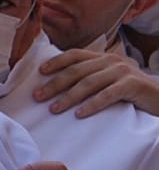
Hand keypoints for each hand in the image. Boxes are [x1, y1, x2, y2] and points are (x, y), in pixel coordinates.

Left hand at [34, 48, 158, 117]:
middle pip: (76, 71)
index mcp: (103, 57)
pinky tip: (80, 114)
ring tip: (54, 109)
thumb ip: (91, 77)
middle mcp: (111, 61)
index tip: (40, 72)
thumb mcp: (110, 79)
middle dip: (55, 84)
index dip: (56, 62)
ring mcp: (122, 71)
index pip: (75, 55)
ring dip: (69, 97)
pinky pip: (108, 95)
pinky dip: (92, 104)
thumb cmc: (131, 91)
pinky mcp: (132, 85)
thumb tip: (60, 86)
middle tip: (38, 96)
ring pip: (89, 83)